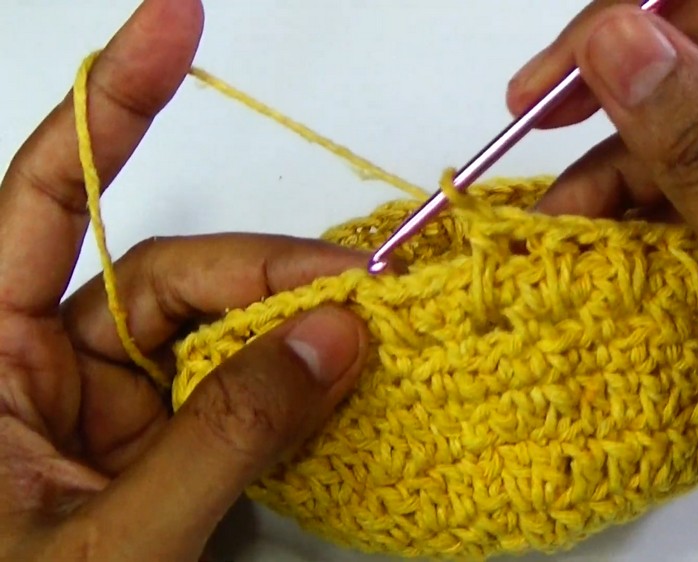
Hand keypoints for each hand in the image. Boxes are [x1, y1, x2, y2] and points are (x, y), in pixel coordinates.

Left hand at [0, 1, 368, 559]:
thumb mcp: (118, 544)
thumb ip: (231, 435)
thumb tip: (341, 336)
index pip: (47, 197)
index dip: (112, 104)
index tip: (175, 21)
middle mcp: (34, 371)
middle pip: (165, 275)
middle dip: (268, 269)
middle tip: (365, 284)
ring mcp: (99, 415)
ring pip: (212, 336)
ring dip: (291, 330)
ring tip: (372, 330)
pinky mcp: (152, 456)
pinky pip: (232, 394)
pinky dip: (290, 385)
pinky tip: (339, 376)